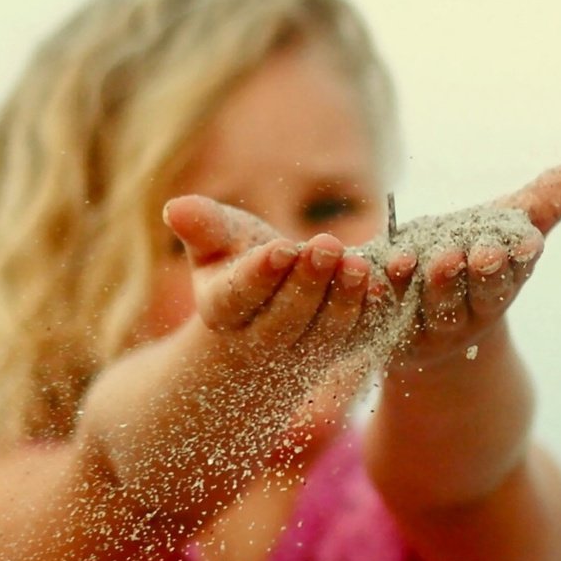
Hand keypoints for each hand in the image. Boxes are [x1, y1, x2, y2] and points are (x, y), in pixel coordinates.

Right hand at [162, 195, 402, 367]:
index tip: (280, 249)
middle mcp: (259, 342)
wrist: (266, 310)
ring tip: (359, 264)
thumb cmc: (236, 262)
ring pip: (323, 336)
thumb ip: (203, 226)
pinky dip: (373, 314)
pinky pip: (358, 339)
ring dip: (343, 301)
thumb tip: (173, 207)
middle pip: (283, 321)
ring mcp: (301, 353)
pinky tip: (386, 284)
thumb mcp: (217, 242)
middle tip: (326, 245)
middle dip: (306, 285)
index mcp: (222, 311)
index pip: (238, 298)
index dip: (259, 276)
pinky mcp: (337, 353)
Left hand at [385, 158, 560, 368]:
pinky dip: (367, 294)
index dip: (514, 261)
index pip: (509, 276)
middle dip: (468, 275)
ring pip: (422, 307)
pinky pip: (372, 313)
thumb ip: (551, 195)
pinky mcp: (381, 331)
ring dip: (418, 284)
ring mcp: (422, 327)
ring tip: (410, 260)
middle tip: (468, 254)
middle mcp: (463, 312)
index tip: (520, 243)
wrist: (421, 312)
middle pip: (467, 295)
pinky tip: (361, 272)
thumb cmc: (472, 253)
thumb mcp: (509, 222)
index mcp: (497, 288)